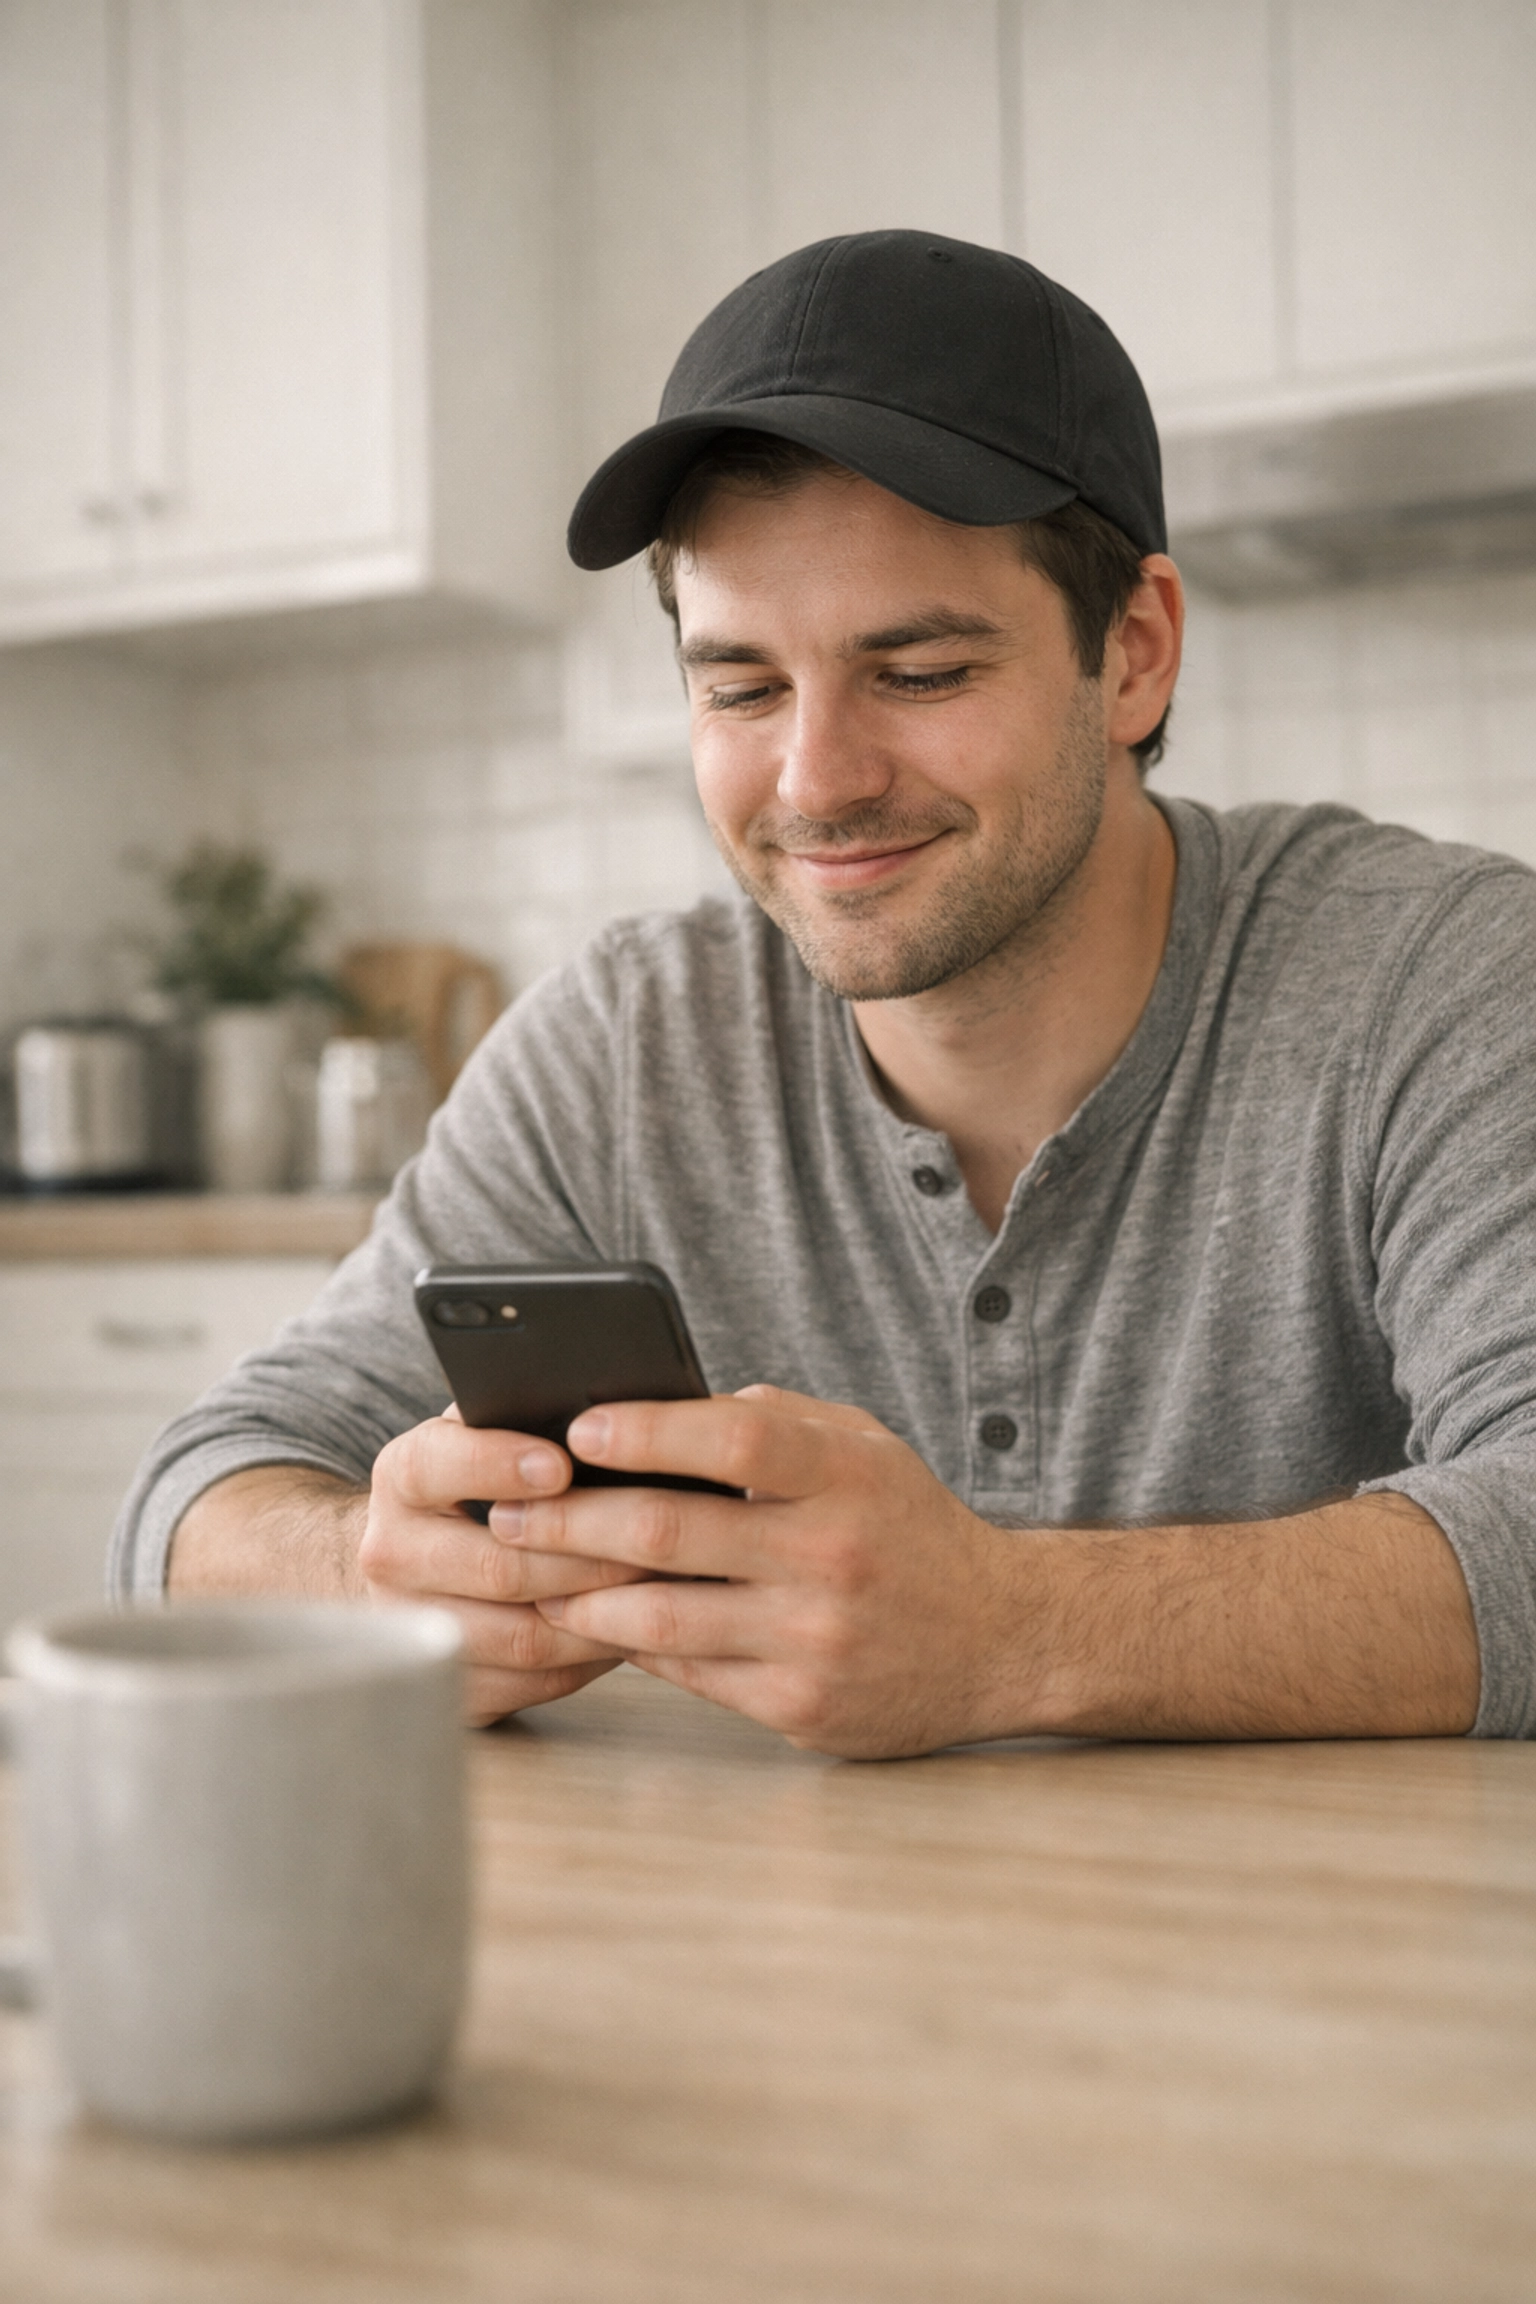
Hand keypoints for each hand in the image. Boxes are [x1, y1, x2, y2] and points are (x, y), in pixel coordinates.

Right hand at [359, 1408, 649, 1726]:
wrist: (416, 1561)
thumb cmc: (480, 1484)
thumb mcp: (488, 1434)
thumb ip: (531, 1421)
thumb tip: (618, 1416)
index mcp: (404, 1475)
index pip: (440, 1464)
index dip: (499, 1464)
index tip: (560, 1465)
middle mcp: (394, 1553)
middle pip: (499, 1567)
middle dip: (589, 1556)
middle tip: (658, 1539)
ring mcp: (416, 1628)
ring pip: (523, 1637)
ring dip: (602, 1615)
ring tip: (663, 1588)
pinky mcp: (450, 1685)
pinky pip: (534, 1683)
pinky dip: (593, 1656)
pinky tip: (636, 1628)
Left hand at [510, 1387, 1034, 1757]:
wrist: (1005, 1640)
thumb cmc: (910, 1529)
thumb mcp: (866, 1449)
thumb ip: (774, 1422)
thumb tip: (658, 1406)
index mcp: (846, 1477)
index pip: (731, 1438)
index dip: (643, 1429)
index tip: (575, 1426)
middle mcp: (831, 1557)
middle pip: (668, 1530)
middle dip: (568, 1518)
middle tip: (508, 1509)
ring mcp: (814, 1639)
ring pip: (658, 1616)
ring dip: (576, 1594)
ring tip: (526, 1572)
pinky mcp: (799, 1708)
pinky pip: (686, 1671)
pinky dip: (628, 1643)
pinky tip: (591, 1621)